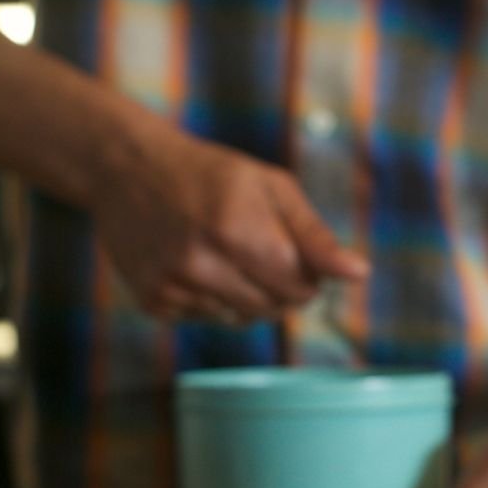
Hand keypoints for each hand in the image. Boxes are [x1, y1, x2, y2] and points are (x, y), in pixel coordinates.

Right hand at [90, 125, 367, 321]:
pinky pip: (208, 319)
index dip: (308, 274)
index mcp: (238, 230)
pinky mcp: (153, 302)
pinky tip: (199, 263)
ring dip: (249, 295)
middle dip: (282, 286)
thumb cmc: (211, 173)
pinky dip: (214, 299)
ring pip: (242, 319)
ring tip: (228, 253)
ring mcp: (173, 286)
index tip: (293, 250)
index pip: (301, 287)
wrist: (128, 169)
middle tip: (261, 250)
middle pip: (274, 308)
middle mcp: (202, 264)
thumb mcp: (271, 187)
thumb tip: (359, 274)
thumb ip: (315, 236)